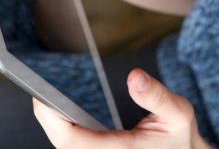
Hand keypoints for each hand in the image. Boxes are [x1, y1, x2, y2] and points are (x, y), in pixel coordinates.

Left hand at [33, 69, 211, 148]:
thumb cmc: (180, 137)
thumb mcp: (178, 112)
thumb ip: (157, 96)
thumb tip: (134, 76)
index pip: (75, 143)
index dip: (54, 122)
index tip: (42, 99)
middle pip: (65, 147)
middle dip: (48, 121)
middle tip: (39, 92)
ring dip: (54, 126)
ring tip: (45, 98)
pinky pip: (76, 148)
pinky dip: (65, 132)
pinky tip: (60, 114)